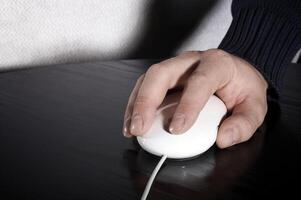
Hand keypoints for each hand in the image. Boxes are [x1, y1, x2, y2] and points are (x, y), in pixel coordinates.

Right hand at [123, 49, 267, 147]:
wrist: (235, 73)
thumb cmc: (243, 88)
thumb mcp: (254, 106)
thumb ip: (244, 123)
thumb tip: (222, 138)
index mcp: (217, 64)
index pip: (199, 81)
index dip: (186, 105)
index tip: (175, 129)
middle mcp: (192, 61)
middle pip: (161, 73)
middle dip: (146, 101)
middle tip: (140, 128)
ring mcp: (176, 66)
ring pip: (148, 79)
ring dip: (136, 104)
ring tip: (132, 128)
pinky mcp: (166, 76)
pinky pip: (145, 86)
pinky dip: (136, 105)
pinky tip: (133, 121)